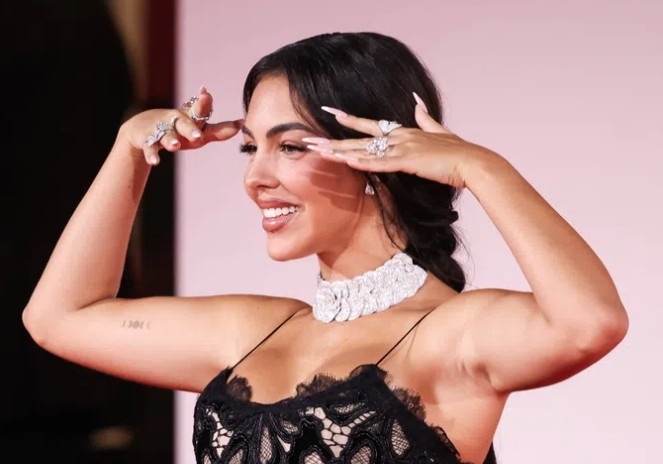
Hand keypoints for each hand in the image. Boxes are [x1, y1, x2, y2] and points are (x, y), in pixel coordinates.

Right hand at [118, 86, 242, 165]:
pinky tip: (155, 162)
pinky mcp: (147, 140)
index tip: (206, 94)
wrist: (143, 128)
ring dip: (170, 140)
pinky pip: (150, 148)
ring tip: (175, 147)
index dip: (203, 103)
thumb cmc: (180, 130)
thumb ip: (220, 129)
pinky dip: (152, 155)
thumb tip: (242, 122)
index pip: (199, 110)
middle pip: (184, 124)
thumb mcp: (199, 130)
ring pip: (166, 135)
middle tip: (198, 136)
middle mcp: (176, 121)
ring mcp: (161, 130)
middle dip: (190, 129)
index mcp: (190, 117)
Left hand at [303, 96, 497, 187]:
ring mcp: (402, 148)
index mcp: (403, 132)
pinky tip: (347, 160)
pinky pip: (381, 163)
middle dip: (332, 140)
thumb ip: (425, 118)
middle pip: (358, 139)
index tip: (330, 113)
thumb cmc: (457, 152)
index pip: (369, 125)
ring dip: (339, 152)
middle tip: (307, 139)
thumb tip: (418, 102)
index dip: (348, 120)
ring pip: (364, 151)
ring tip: (317, 151)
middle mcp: (398, 137)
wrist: (473, 162)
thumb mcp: (439, 131)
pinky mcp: (409, 161)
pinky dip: (364, 162)